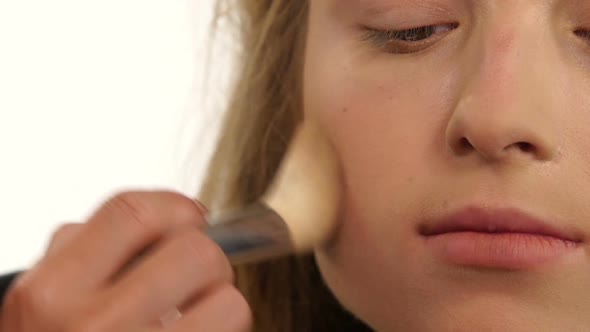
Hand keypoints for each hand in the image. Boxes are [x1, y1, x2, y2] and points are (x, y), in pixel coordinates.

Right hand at [0, 191, 251, 330]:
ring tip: (197, 313)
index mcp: (53, 291)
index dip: (176, 205)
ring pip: (229, 301)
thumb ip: (84, 248)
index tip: (191, 217)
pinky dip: (223, 329)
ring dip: (222, 302)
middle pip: (195, 252)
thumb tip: (166, 212)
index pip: (134, 213)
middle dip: (208, 257)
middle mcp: (92, 326)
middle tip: (198, 274)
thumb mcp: (42, 299)